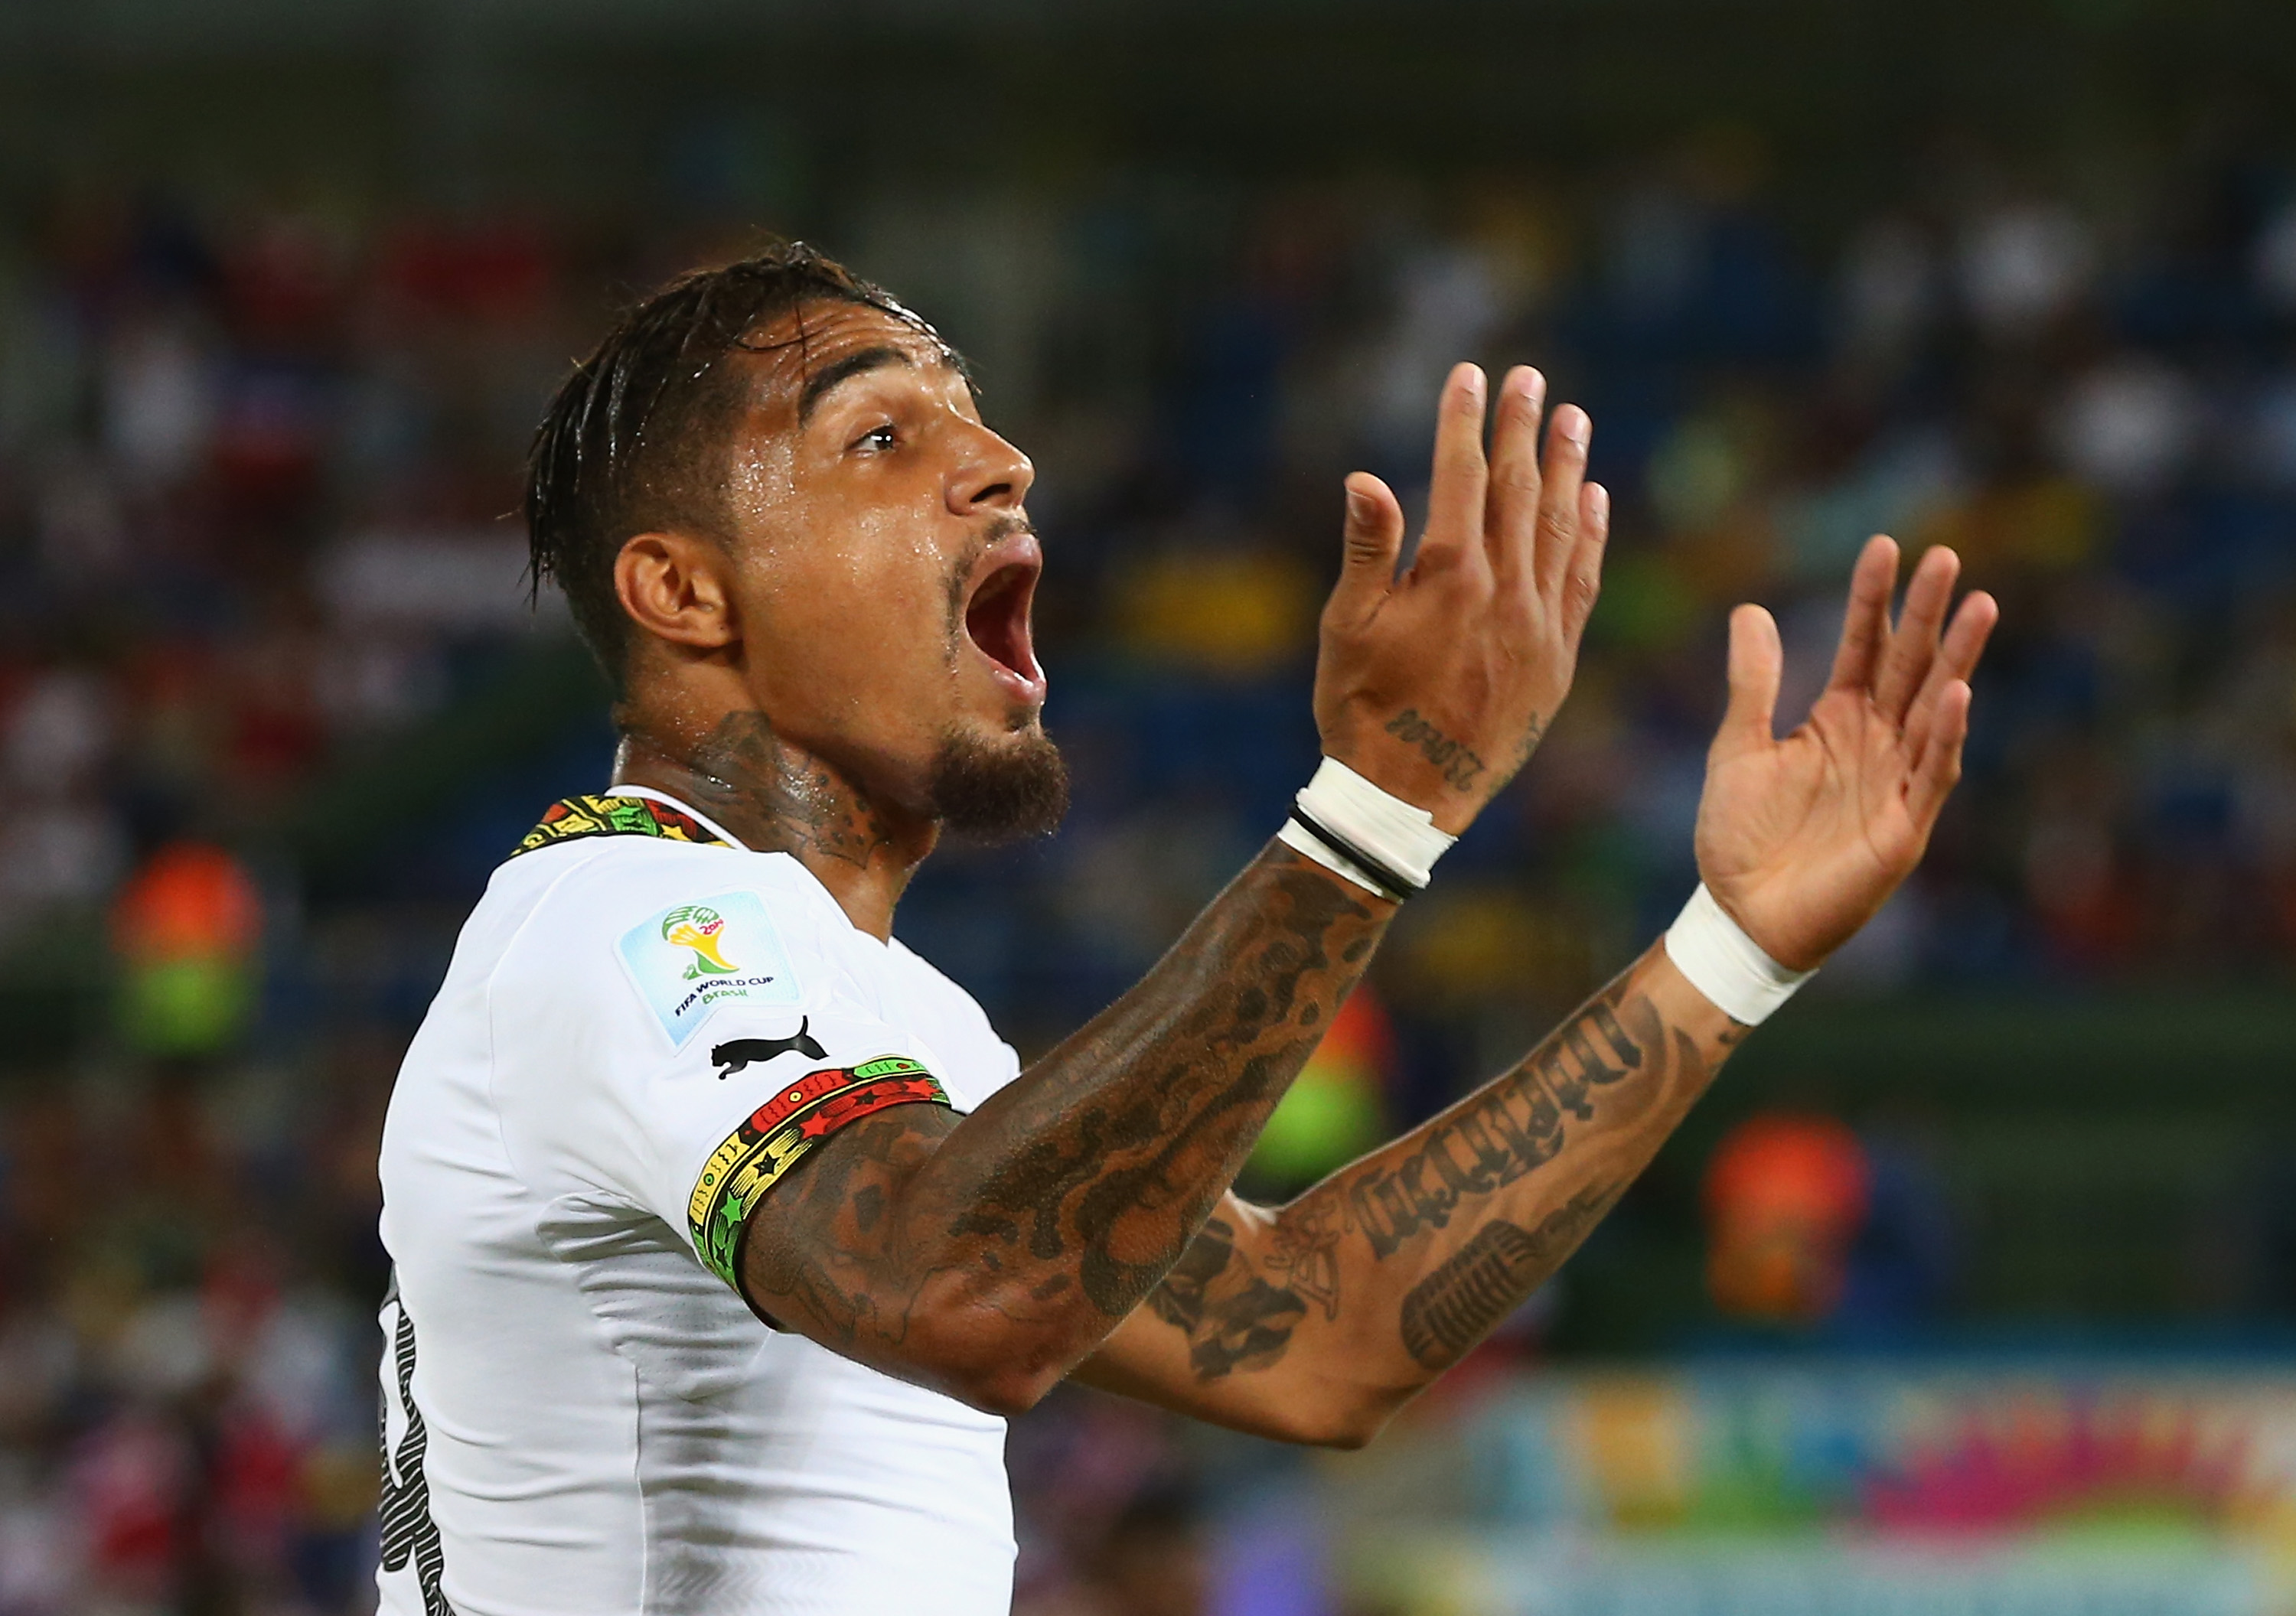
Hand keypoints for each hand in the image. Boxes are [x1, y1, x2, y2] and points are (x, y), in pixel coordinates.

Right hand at [1314, 363, 1609, 832]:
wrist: (1408, 801)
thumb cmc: (1361, 712)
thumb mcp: (1346, 630)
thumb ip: (1366, 549)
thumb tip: (1366, 476)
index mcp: (1448, 578)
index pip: (1462, 478)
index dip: (1465, 422)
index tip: (1472, 375)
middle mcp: (1505, 594)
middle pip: (1518, 491)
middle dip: (1521, 429)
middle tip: (1530, 377)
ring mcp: (1539, 628)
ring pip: (1561, 528)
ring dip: (1567, 468)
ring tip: (1573, 418)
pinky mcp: (1557, 661)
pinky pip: (1582, 582)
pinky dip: (1591, 535)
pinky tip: (1594, 498)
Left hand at [1695, 537, 1998, 970]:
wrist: (1742, 915)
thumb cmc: (1740, 839)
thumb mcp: (1737, 750)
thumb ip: (1751, 685)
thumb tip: (1750, 608)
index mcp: (1837, 718)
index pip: (1862, 645)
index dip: (1872, 599)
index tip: (1883, 545)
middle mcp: (1876, 740)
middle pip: (1909, 664)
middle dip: (1928, 613)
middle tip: (1947, 556)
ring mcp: (1895, 780)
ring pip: (1933, 707)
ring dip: (1957, 659)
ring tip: (1980, 604)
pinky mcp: (1904, 826)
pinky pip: (1931, 771)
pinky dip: (1944, 733)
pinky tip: (1956, 692)